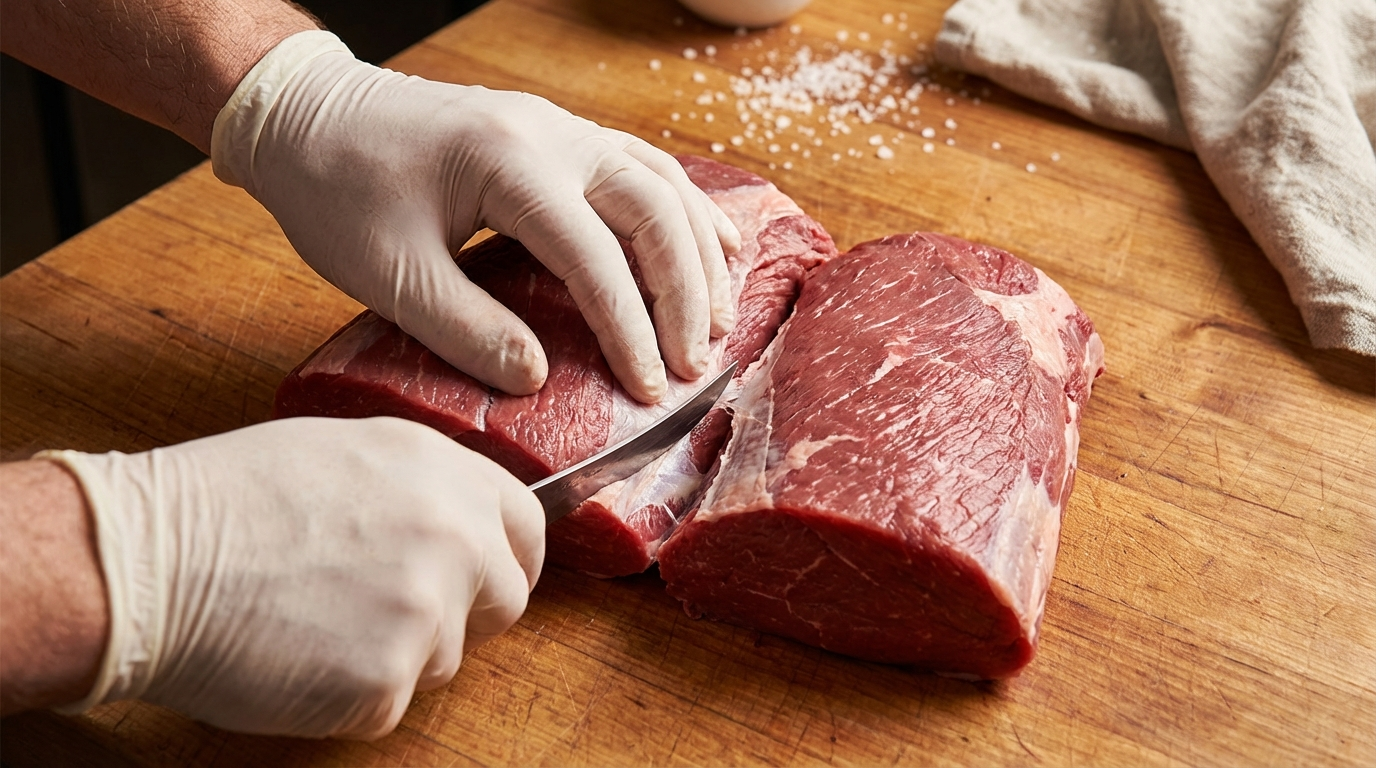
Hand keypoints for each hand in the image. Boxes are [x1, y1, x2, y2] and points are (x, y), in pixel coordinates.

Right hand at [43, 417, 543, 738]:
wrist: (149, 561)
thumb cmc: (224, 500)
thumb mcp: (345, 453)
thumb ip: (421, 488)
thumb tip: (461, 524)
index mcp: (443, 471)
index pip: (526, 527)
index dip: (505, 558)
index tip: (485, 578)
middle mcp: (453, 535)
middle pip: (505, 600)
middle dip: (461, 614)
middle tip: (387, 613)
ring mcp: (427, 610)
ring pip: (446, 658)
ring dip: (397, 655)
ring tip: (316, 620)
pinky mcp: (388, 680)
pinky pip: (390, 703)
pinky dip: (350, 696)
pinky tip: (298, 657)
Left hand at [213, 32, 740, 404]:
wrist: (309, 115)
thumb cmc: (336, 189)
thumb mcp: (387, 273)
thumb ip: (464, 329)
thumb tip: (538, 379)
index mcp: (508, 165)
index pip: (595, 255)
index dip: (630, 327)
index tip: (649, 386)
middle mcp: (550, 136)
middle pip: (653, 208)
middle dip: (685, 292)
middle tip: (697, 362)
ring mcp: (560, 128)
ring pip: (661, 182)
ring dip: (698, 251)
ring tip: (720, 318)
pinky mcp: (558, 135)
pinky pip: (643, 166)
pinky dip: (686, 208)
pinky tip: (712, 244)